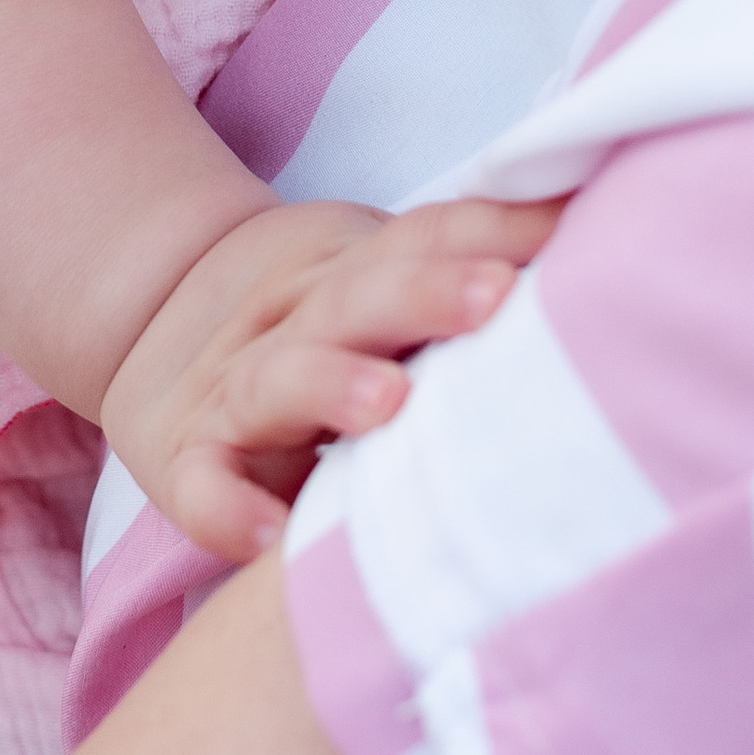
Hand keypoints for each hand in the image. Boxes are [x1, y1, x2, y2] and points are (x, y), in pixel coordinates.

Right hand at [98, 193, 560, 563]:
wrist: (150, 318)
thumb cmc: (318, 319)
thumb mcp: (384, 273)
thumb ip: (478, 258)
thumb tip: (602, 218)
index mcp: (351, 271)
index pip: (422, 237)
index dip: (486, 231)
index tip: (562, 232)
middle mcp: (294, 319)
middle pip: (358, 298)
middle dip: (426, 295)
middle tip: (495, 298)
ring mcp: (234, 391)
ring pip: (278, 381)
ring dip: (331, 385)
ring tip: (390, 402)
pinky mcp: (185, 460)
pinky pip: (199, 487)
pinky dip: (225, 509)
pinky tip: (265, 537)